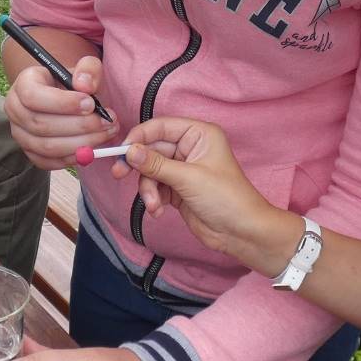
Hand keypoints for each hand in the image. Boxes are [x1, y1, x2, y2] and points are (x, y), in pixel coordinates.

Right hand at [4, 57, 114, 169]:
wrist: (69, 102)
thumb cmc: (75, 85)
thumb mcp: (85, 69)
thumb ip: (88, 70)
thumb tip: (85, 85)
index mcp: (24, 83)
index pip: (33, 96)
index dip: (63, 103)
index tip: (90, 104)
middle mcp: (16, 110)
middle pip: (41, 125)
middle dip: (79, 126)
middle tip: (107, 122)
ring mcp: (20, 134)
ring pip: (47, 147)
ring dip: (80, 143)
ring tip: (105, 133)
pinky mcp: (30, 153)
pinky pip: (49, 162)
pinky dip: (72, 158)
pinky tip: (92, 147)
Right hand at [112, 118, 296, 272]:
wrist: (241, 232)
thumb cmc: (227, 198)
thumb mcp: (188, 178)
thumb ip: (156, 164)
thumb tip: (129, 151)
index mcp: (199, 135)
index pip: (161, 127)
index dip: (139, 137)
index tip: (122, 150)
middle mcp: (190, 148)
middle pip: (152, 150)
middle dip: (138, 166)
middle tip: (119, 175)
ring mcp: (183, 169)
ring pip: (151, 171)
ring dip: (148, 189)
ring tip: (155, 205)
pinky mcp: (178, 189)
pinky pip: (155, 187)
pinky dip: (153, 199)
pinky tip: (159, 211)